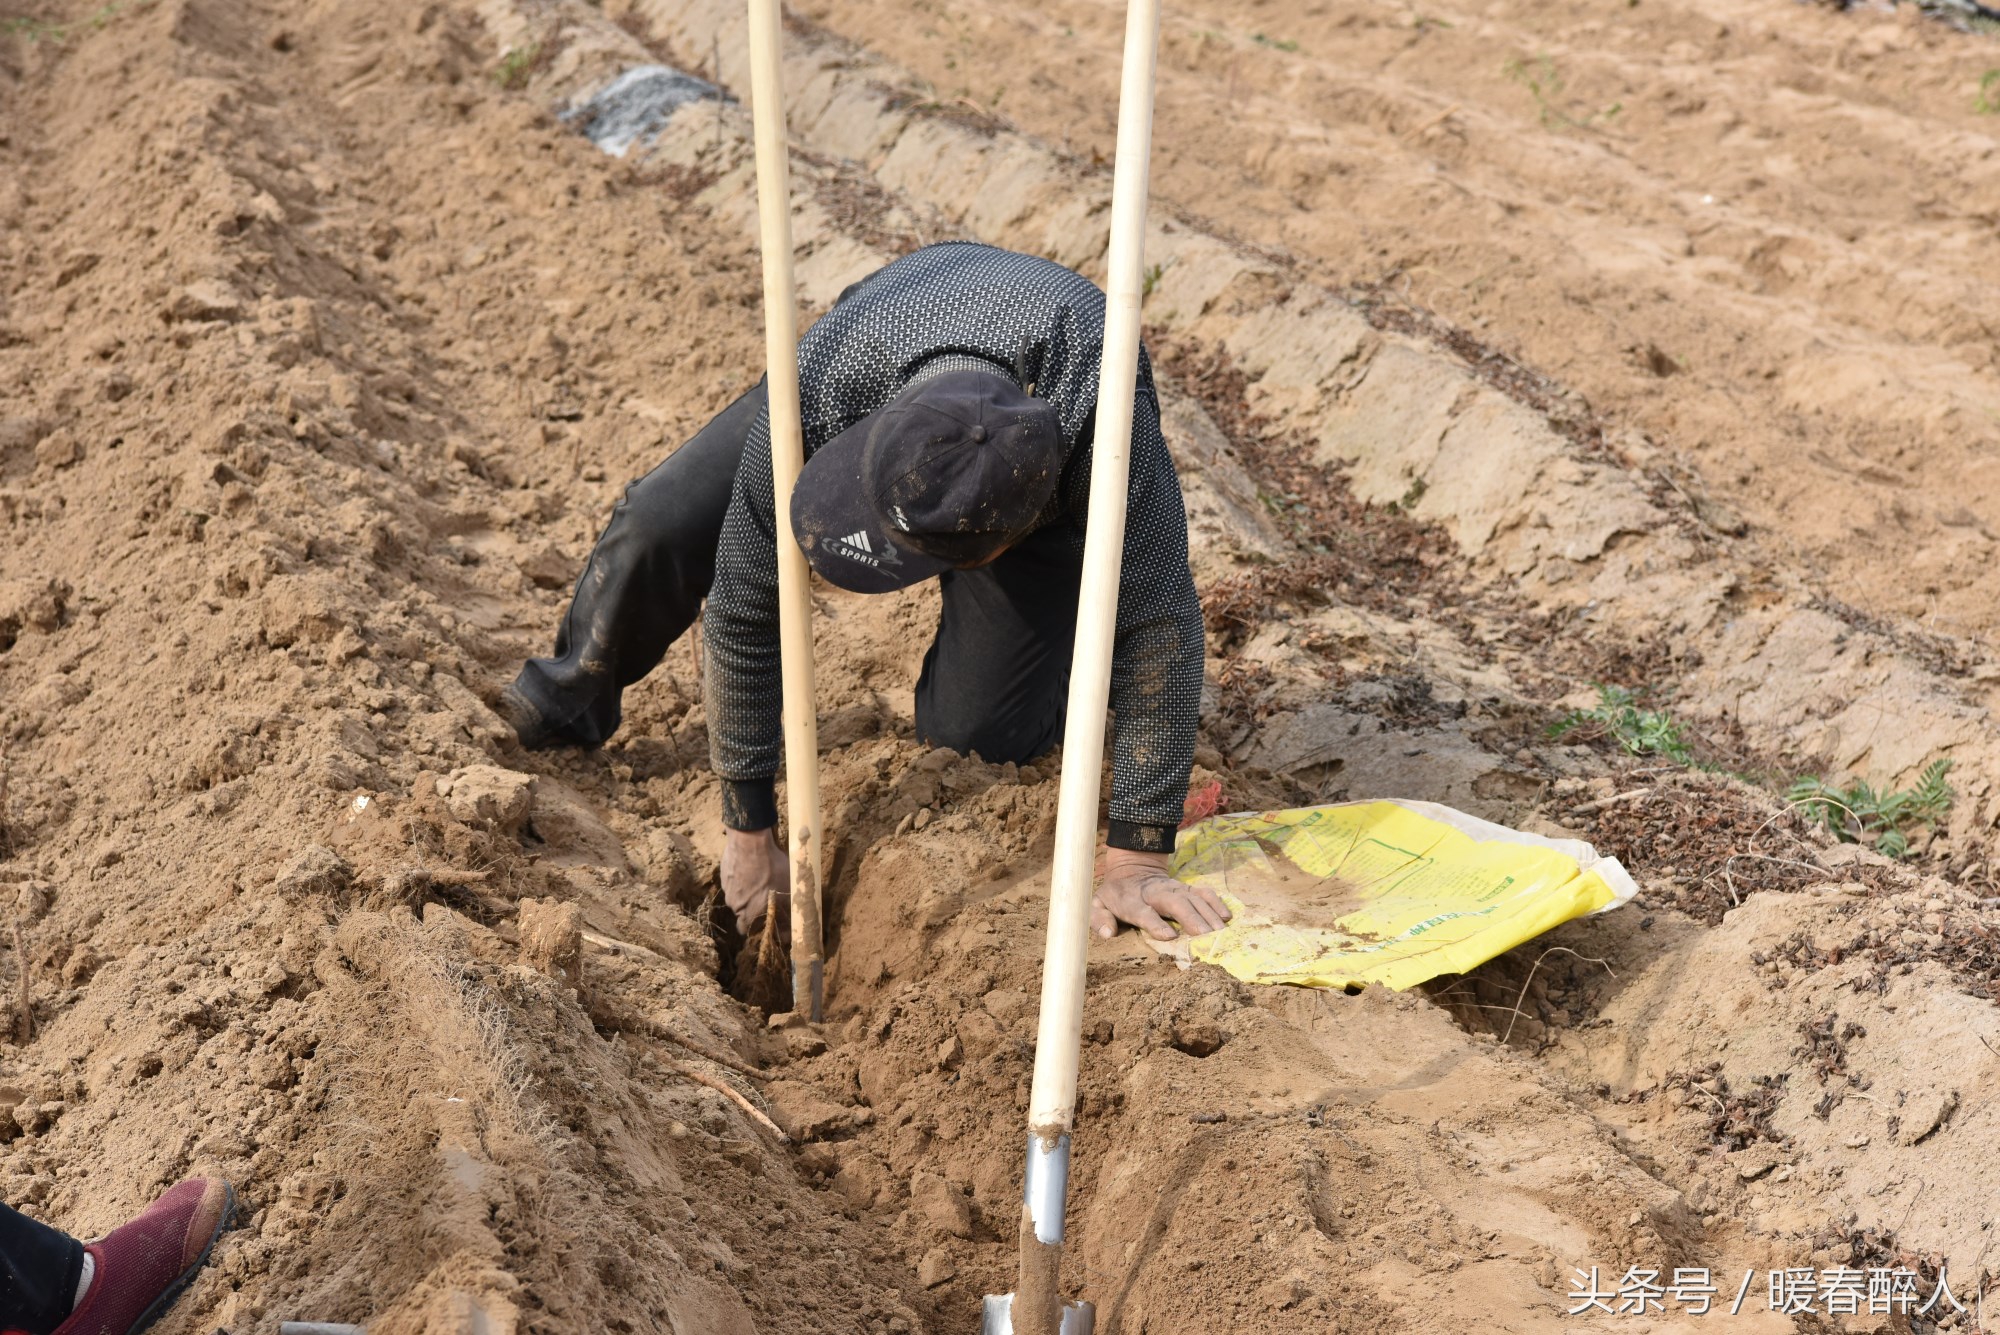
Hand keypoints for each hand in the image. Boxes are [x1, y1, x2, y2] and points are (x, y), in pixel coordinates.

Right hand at [720, 827, 788, 937]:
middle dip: (753, 909)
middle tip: (766, 898)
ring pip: (738, 897)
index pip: (747, 931)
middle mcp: (734, 905)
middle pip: (743, 914)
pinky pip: (734, 883)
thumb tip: (789, 933)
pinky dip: (742, 880)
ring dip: (748, 893)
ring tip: (762, 881)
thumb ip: (788, 915)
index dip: (758, 929)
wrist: (750, 842)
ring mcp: (727, 889)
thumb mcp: (788, 893)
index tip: (767, 921)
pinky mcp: (724, 874)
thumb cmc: (772, 868)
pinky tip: (753, 870)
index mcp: (748, 914)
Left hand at [1090, 848, 1231, 940]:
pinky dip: (1216, 903)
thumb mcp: (1097, 904)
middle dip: (1191, 919)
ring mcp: (1174, 888)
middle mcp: (1155, 893)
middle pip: (1176, 904)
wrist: (1133, 867)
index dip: (1155, 924)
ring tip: (1220, 933)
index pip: (1143, 912)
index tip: (1170, 936)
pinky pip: (1204, 893)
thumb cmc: (1115, 894)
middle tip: (1205, 937)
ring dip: (1208, 915)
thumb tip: (1107, 934)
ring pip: (1193, 899)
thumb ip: (1099, 919)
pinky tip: (1226, 917)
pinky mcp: (1187, 888)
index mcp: (1131, 900)